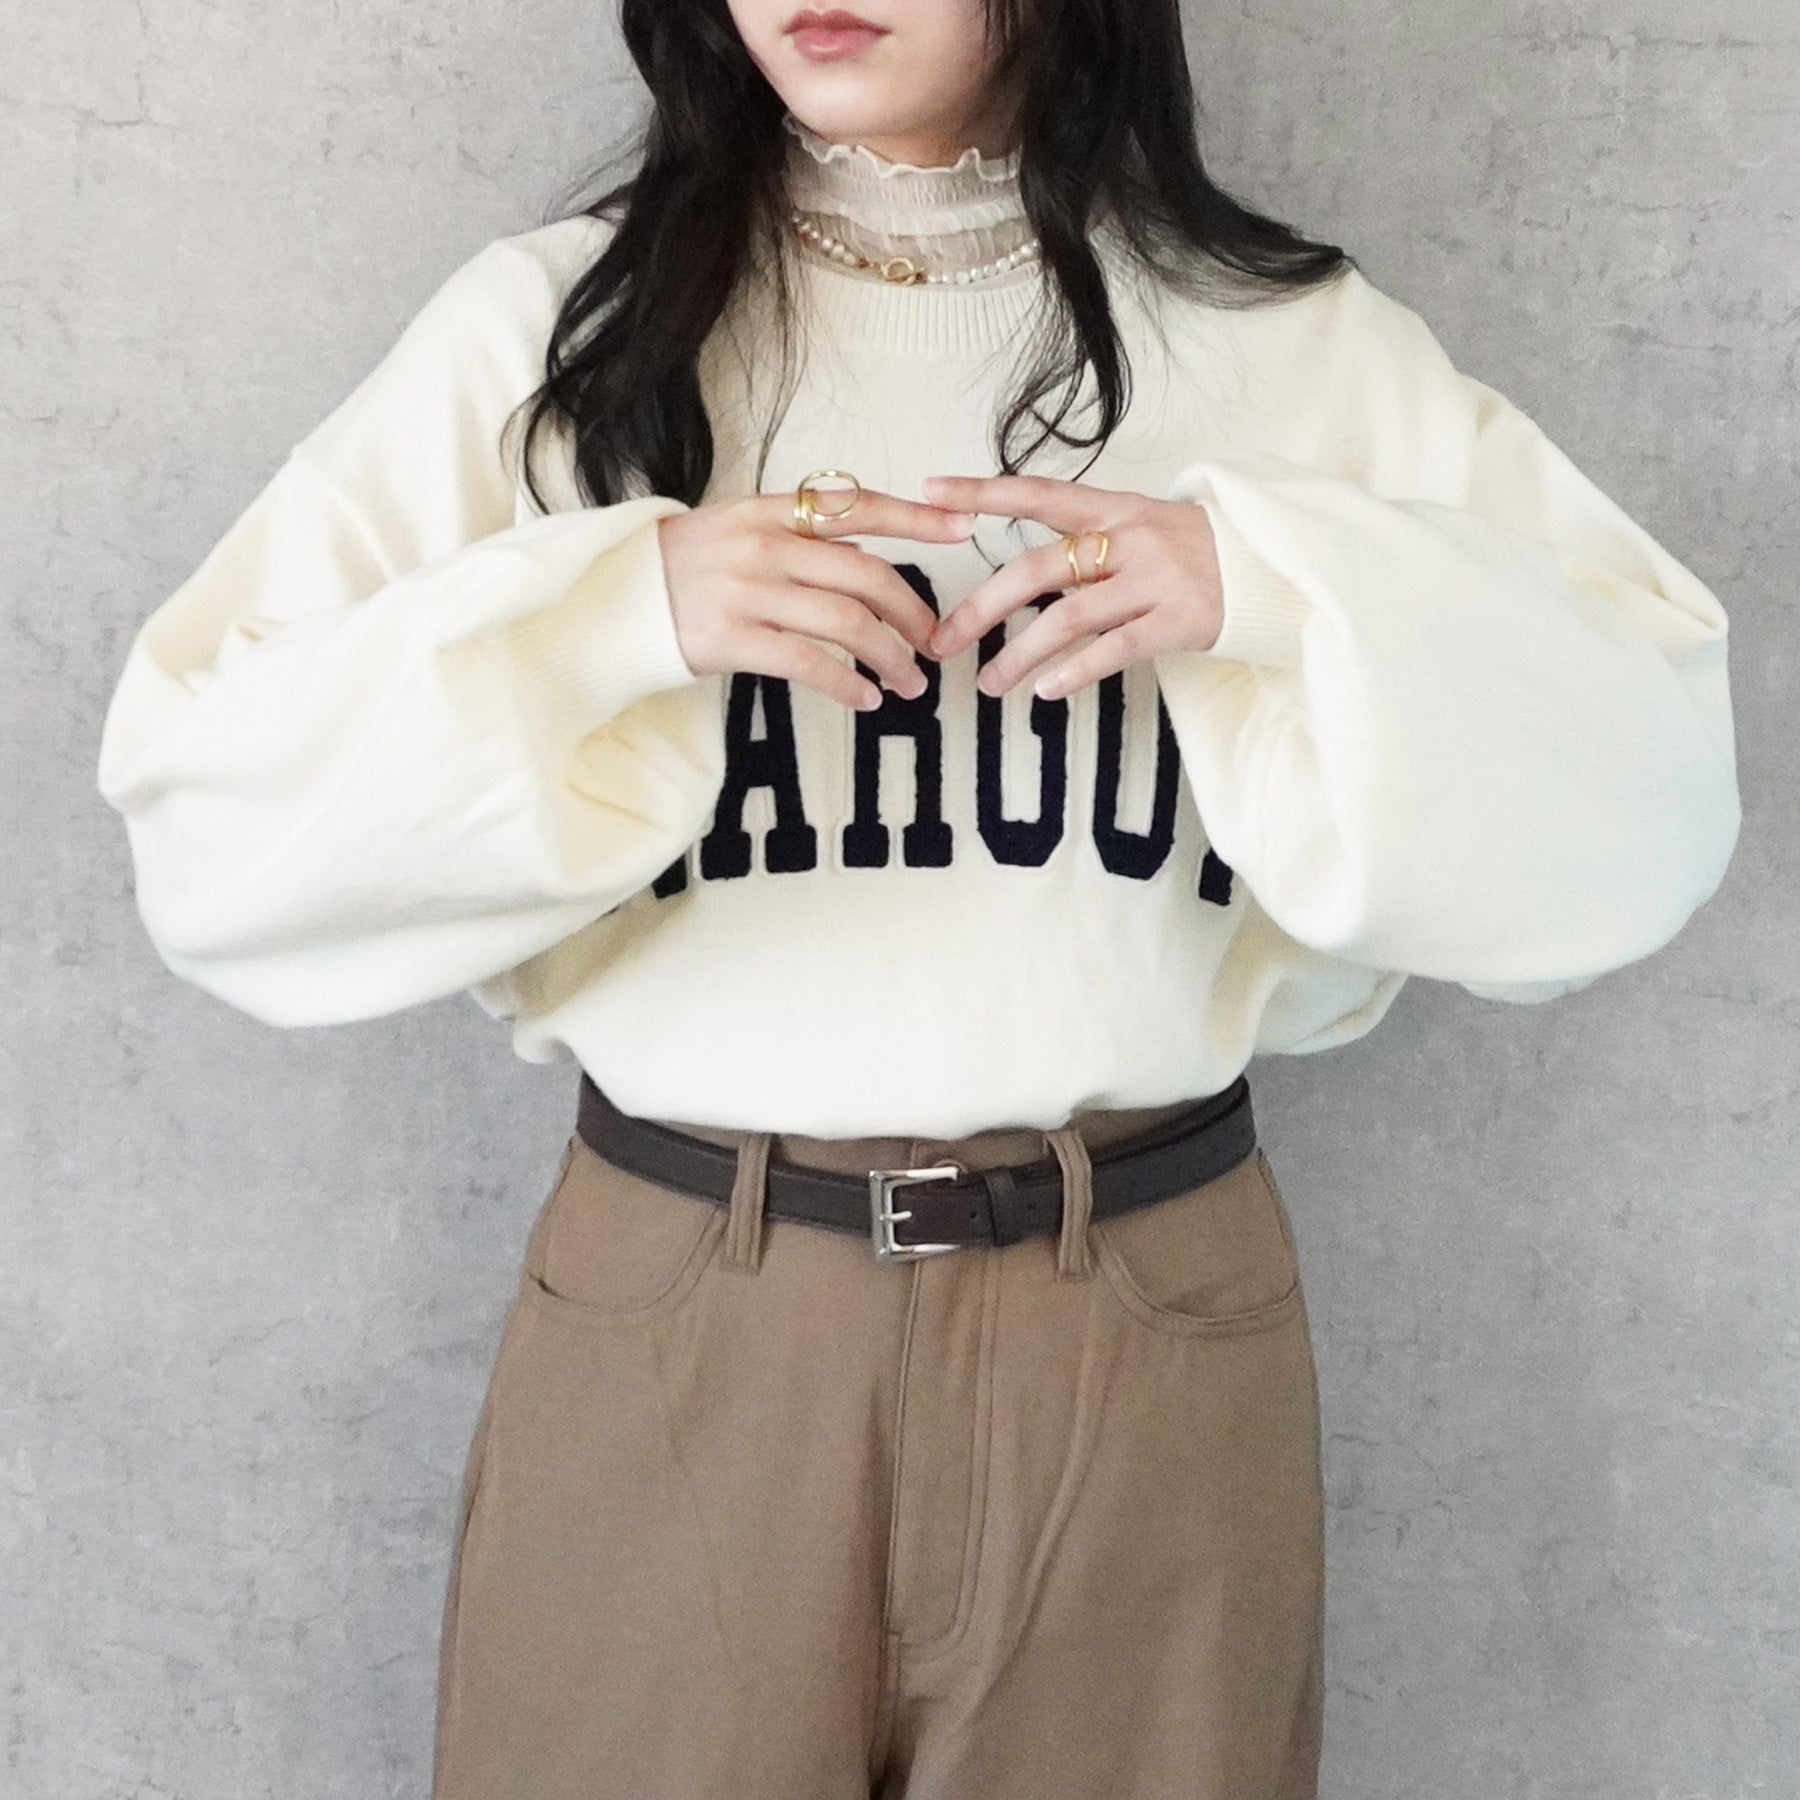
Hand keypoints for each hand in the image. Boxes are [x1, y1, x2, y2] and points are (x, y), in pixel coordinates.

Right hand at [658, 488, 976, 711]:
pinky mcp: (730, 640)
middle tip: (933, 645)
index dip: (916, 518)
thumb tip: (867, 559)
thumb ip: (798, 541)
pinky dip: (848, 685)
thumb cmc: (682, 571)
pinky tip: (866, 699)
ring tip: (909, 684)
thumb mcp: (738, 532)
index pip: (857, 507)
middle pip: (866, 576)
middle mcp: (763, 545)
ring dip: (890, 659)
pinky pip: (809, 665)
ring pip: (847, 625)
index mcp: (770, 511)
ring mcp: (746, 592)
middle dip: (913, 615)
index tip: (963, 528)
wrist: (609, 602)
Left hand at [918, 473, 1223, 698]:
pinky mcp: (1178, 620)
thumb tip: (1022, 578)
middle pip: (1036, 570)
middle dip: (981, 608)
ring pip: (1068, 618)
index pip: (1037, 494)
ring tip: (989, 683)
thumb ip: (1087, 547)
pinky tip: (1045, 692)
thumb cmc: (1196, 552)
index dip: (983, 492)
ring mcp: (1155, 580)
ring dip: (1019, 655)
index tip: (932, 491)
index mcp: (1114, 508)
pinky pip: (1114, 649)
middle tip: (943, 640)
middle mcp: (1129, 539)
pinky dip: (1074, 672)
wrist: (1275, 564)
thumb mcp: (1142, 530)